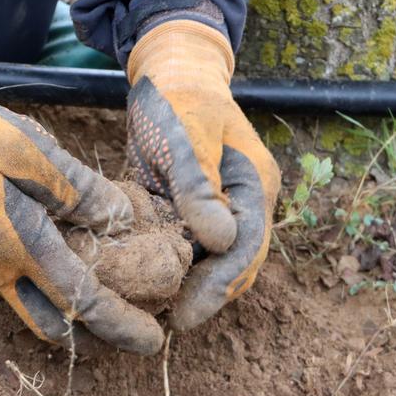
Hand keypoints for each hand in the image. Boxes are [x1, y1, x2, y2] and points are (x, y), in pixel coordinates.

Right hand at [0, 66, 164, 354]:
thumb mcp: (28, 150)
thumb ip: (76, 188)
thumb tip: (118, 219)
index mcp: (22, 246)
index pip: (82, 302)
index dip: (121, 324)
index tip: (153, 340)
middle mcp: (0, 268)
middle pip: (53, 324)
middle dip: (94, 332)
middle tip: (129, 320)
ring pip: (32, 306)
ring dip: (69, 308)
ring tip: (106, 287)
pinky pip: (15, 282)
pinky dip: (46, 282)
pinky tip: (66, 252)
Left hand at [126, 20, 280, 330]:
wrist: (168, 69)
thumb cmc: (178, 96)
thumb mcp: (186, 134)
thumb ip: (200, 185)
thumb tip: (220, 241)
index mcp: (255, 186)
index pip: (245, 249)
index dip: (218, 287)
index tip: (186, 316)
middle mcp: (243, 203)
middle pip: (234, 264)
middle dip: (206, 296)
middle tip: (167, 325)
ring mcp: (219, 208)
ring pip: (209, 261)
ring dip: (186, 285)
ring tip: (152, 314)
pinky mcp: (190, 208)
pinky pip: (184, 246)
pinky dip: (168, 265)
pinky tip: (140, 284)